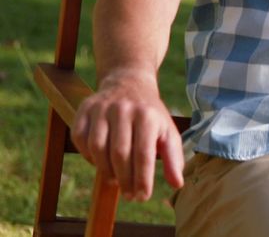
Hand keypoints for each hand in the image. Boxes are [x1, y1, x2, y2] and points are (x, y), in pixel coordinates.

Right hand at [71, 70, 183, 200]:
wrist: (129, 84)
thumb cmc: (151, 115)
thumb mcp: (168, 132)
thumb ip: (174, 158)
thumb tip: (177, 184)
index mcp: (148, 115)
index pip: (144, 154)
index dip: (142, 179)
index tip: (142, 197)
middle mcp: (124, 109)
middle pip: (120, 153)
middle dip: (124, 179)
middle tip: (129, 195)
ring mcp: (101, 108)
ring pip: (97, 147)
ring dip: (105, 170)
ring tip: (115, 181)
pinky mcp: (84, 109)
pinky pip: (80, 138)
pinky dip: (88, 156)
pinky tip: (100, 163)